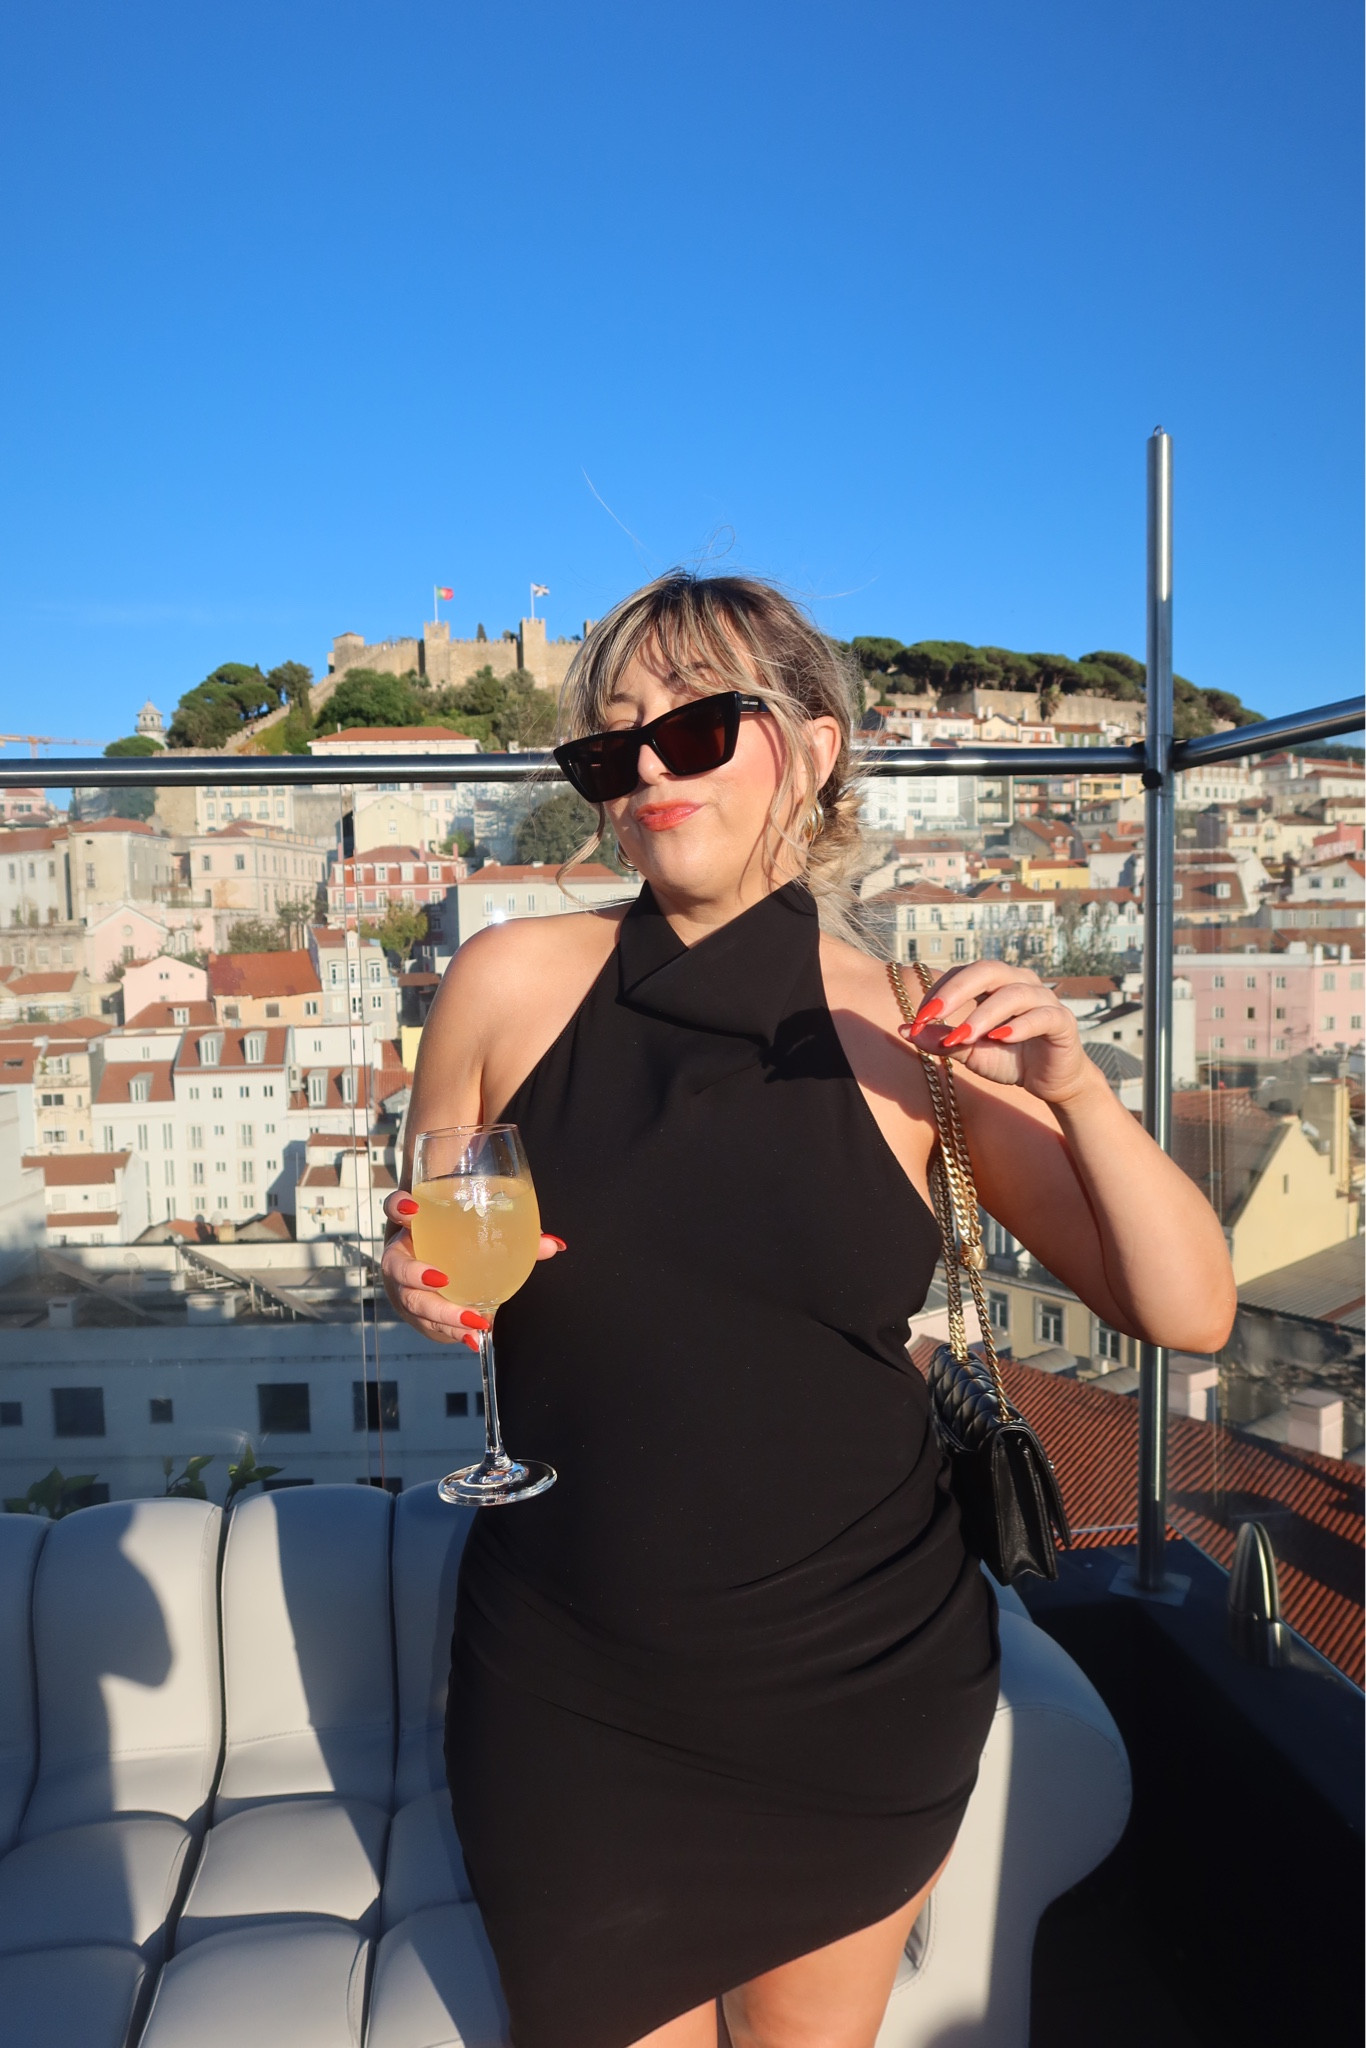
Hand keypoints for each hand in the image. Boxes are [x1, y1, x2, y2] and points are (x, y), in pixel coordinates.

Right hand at [380, 1190, 566, 1345]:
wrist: (437, 1266)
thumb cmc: (457, 1241)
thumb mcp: (477, 1231)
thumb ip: (515, 1233)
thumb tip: (553, 1245)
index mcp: (413, 1225)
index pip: (395, 1208)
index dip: (398, 1207)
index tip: (413, 1210)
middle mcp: (401, 1256)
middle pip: (398, 1267)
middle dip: (417, 1276)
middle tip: (444, 1280)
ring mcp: (403, 1288)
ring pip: (413, 1302)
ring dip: (442, 1314)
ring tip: (473, 1321)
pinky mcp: (414, 1313)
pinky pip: (427, 1324)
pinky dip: (450, 1332)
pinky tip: (472, 1340)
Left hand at [898, 960, 1096, 1106]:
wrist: (1049, 1082)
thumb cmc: (1010, 1059)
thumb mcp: (970, 1051)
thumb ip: (942, 1040)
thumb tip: (904, 1030)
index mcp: (996, 984)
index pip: (964, 973)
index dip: (939, 991)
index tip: (918, 1020)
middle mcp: (1020, 983)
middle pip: (988, 971)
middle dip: (956, 991)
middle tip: (932, 1015)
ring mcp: (1044, 1000)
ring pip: (1014, 994)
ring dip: (984, 1014)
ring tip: (963, 1036)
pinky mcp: (1062, 1022)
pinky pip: (1042, 1016)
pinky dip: (1020, 1025)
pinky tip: (1001, 1037)